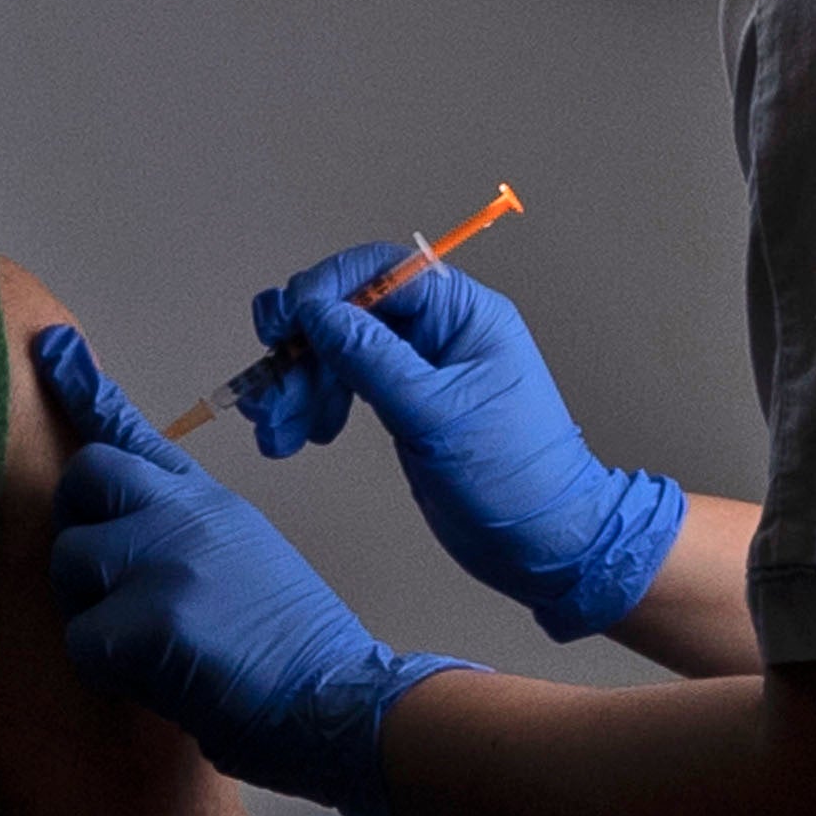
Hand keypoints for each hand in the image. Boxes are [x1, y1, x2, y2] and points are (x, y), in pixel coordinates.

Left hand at [33, 325, 459, 815]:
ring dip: (92, 616)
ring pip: (71, 564)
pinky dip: (109, 671)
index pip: (135, 433)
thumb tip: (121, 541)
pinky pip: (83, 640)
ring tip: (152, 649)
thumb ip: (185, 534)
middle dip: (78, 529)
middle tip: (109, 586)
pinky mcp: (152, 620)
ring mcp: (169, 560)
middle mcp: (186, 514)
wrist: (345, 702)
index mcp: (210, 504)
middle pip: (83, 478)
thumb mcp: (247, 560)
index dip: (84, 388)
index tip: (49, 343)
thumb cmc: (296, 652)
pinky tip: (160, 682)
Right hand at [238, 245, 686, 642]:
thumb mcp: (434, 414)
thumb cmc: (514, 478)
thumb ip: (371, 357)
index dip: (325, 288)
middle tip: (271, 392)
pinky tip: (301, 435)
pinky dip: (313, 404)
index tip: (287, 324)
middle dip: (302, 348)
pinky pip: (344, 384)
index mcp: (463, 315)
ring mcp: (419, 369)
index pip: (381, 270)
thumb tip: (315, 311)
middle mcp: (439, 332)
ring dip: (297, 383)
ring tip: (278, 431)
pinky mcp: (403, 405)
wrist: (544, 544)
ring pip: (337, 349)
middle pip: (348, 309)